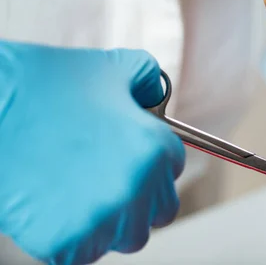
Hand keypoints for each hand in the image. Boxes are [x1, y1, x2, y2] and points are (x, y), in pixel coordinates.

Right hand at [0, 42, 184, 263]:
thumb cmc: (42, 86)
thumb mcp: (111, 68)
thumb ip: (146, 80)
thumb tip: (154, 93)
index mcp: (155, 149)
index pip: (173, 170)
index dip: (150, 161)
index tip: (128, 156)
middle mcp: (137, 188)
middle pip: (157, 211)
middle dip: (138, 197)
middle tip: (104, 177)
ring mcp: (102, 220)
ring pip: (124, 237)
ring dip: (110, 221)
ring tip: (77, 190)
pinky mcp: (64, 243)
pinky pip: (82, 252)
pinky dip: (72, 237)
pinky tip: (53, 205)